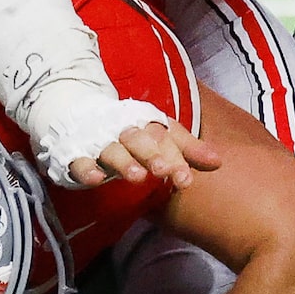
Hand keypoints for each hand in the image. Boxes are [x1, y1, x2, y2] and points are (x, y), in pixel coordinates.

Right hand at [70, 116, 220, 192]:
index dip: (178, 158)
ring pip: (113, 151)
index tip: (187, 179)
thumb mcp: (161, 138)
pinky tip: (96, 179)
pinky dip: (87, 169)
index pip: (166, 139)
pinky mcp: (77, 154)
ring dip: (124, 162)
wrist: (79, 114)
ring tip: (136, 176)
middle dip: (153, 157)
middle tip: (165, 172)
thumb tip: (218, 162)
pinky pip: (80, 161)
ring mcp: (100, 143)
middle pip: (141, 142)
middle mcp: (126, 133)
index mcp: (149, 126)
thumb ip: (188, 150)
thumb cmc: (132, 133)